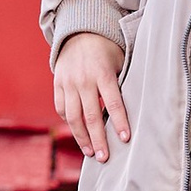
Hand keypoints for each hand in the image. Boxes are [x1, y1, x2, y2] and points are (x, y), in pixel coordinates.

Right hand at [53, 31, 130, 166]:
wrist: (80, 32)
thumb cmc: (107, 50)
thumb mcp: (120, 61)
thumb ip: (122, 83)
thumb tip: (133, 110)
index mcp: (103, 73)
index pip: (113, 102)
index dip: (119, 122)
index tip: (125, 139)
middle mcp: (83, 79)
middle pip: (91, 115)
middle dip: (99, 139)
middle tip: (105, 157)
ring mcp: (68, 83)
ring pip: (73, 117)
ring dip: (82, 137)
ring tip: (91, 152)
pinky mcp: (58, 85)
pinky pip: (61, 109)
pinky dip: (69, 123)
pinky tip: (79, 134)